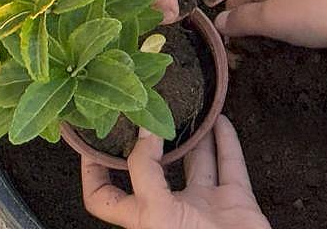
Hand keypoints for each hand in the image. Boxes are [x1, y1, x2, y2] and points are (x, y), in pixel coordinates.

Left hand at [82, 118, 269, 228]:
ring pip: (197, 163)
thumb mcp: (155, 211)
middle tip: (146, 112)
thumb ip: (145, 170)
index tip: (90, 142)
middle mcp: (171, 211)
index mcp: (142, 219)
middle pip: (156, 171)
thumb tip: (144, 132)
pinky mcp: (236, 203)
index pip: (104, 196)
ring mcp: (204, 206)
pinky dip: (227, 142)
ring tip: (184, 108)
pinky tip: (220, 119)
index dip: (93, 172)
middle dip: (153, 143)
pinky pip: (231, 165)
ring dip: (193, 137)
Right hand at [214, 0, 326, 47]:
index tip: (224, 48)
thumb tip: (217, 21)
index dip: (226, 21)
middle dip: (249, 27)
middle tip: (246, 58)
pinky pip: (304, 14)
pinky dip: (296, 28)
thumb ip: (245, 20)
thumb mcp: (275, 17)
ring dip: (273, 29)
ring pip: (282, 8)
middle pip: (259, 2)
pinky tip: (300, 40)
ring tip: (270, 53)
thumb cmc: (318, 9)